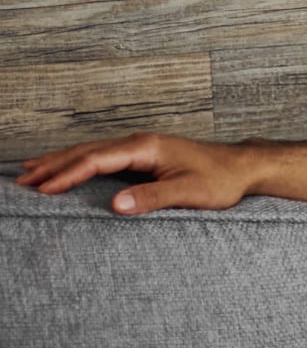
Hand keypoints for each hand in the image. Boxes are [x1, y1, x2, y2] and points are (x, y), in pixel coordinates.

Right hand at [15, 133, 255, 213]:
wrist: (243, 167)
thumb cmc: (221, 180)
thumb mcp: (189, 192)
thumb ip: (153, 198)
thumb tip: (116, 205)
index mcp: (145, 147)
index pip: (95, 160)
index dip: (67, 175)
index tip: (43, 190)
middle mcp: (138, 142)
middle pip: (85, 151)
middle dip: (52, 166)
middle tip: (22, 182)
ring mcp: (141, 146)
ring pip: (91, 151)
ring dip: (61, 161)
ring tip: (32, 172)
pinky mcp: (145, 154)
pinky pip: (103, 156)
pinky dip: (79, 161)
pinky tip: (69, 168)